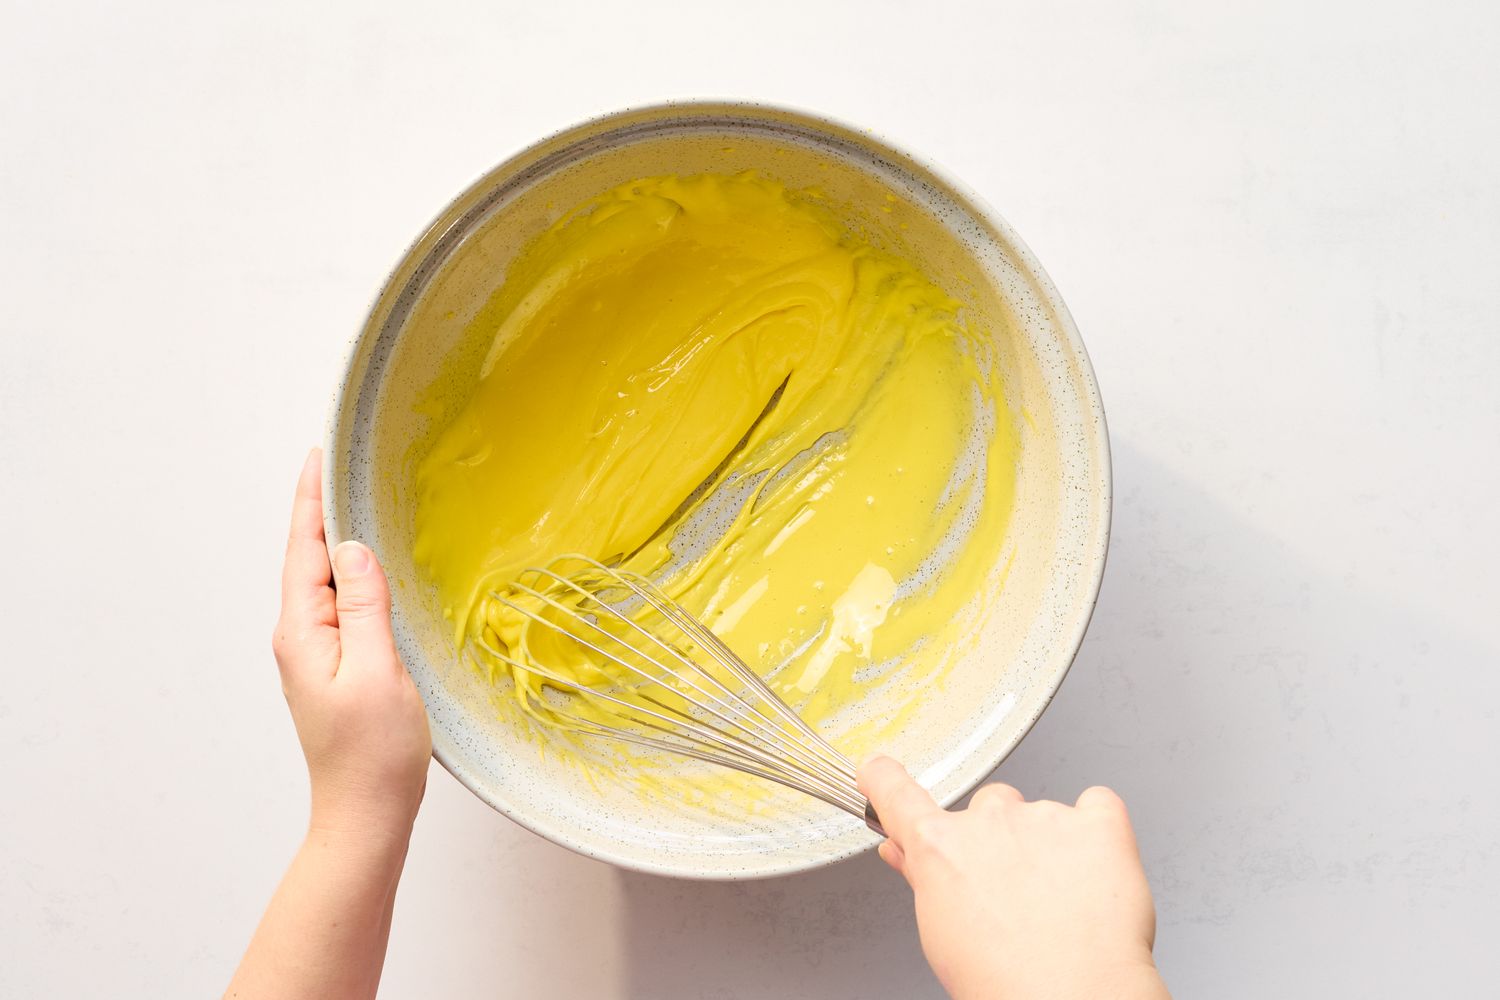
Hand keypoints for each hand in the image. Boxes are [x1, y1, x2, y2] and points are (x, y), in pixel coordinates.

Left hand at [273, 448, 431, 841]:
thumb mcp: (378, 671)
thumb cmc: (374, 753)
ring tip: (356, 497)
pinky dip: (354, 574)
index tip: (319, 454)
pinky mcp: (339, 667)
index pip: (305, 550)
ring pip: (325, 581)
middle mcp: (301, 637)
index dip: (312, 499)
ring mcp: (318, 654)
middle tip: (341, 461)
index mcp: (303, 632)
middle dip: (323, 508)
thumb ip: (364, 605)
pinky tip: (371, 565)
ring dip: (339, 540)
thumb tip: (352, 547)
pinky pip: (342, 605)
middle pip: (310, 558)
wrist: (366, 814)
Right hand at [859, 757, 1169, 999]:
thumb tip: (905, 854)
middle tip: (1013, 888)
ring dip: (1048, 842)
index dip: (884, 780)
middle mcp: (989, 820)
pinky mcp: (1097, 825)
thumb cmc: (1003, 982)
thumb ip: (923, 878)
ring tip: (1060, 900)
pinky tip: (1093, 864)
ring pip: (1042, 813)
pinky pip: (1098, 804)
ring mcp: (1045, 817)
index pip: (897, 794)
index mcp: (940, 846)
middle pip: (988, 807)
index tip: (879, 771)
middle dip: (998, 838)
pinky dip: (1096, 826)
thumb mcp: (941, 933)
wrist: (1068, 998)